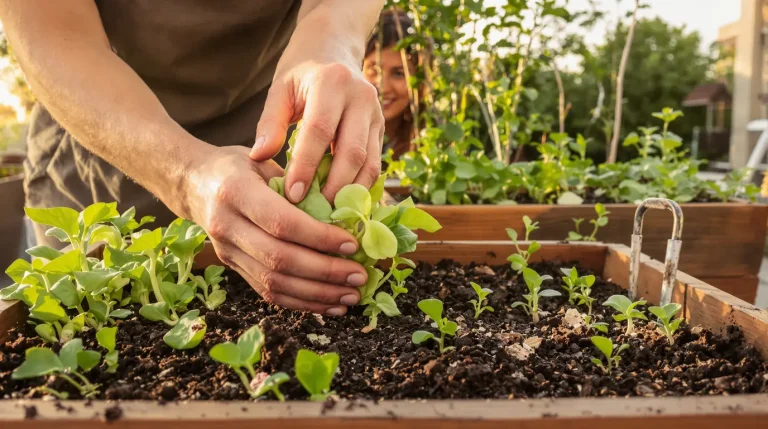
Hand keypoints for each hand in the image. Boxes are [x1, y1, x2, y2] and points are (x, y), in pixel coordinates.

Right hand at [185, 146, 366, 314]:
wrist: (195, 183)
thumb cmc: (241, 166)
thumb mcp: (265, 159)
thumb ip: (299, 180)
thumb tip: (348, 208)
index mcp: (236, 192)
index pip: (282, 223)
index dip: (320, 237)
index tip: (352, 244)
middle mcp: (227, 226)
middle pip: (279, 259)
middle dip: (325, 272)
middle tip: (359, 276)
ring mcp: (226, 252)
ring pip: (274, 283)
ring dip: (318, 295)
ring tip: (351, 296)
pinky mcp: (232, 268)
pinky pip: (269, 293)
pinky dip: (302, 302)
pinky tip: (330, 305)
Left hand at [249, 56, 383, 202]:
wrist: (334, 53)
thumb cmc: (301, 75)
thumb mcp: (280, 90)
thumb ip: (269, 123)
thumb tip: (259, 157)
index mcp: (332, 82)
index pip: (320, 131)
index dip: (306, 166)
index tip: (292, 194)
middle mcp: (361, 96)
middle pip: (352, 151)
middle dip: (333, 187)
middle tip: (313, 213)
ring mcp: (377, 113)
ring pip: (369, 162)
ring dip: (350, 192)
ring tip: (329, 214)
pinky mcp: (382, 129)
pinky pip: (375, 164)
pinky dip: (360, 187)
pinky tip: (343, 204)